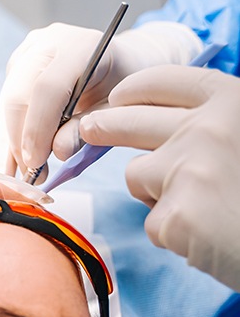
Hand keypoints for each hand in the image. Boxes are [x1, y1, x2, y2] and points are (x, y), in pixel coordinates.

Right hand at [0, 21, 201, 180]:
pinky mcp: (17, 63)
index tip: (35, 163)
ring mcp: (28, 50)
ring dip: (8, 141)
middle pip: (18, 94)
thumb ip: (87, 129)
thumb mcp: (114, 111)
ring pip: (6, 101)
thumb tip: (56, 152)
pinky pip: (5, 102)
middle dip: (18, 139)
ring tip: (17, 174)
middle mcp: (47, 42)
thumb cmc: (121, 88)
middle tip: (26, 175)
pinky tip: (12, 160)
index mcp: (79, 46)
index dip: (38, 128)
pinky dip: (9, 133)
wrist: (120, 62)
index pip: (48, 88)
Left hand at [80, 65, 239, 289]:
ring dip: (152, 191)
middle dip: (102, 125)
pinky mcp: (177, 216)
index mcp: (232, 102)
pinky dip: (171, 231)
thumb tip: (161, 120)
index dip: (133, 89)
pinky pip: (152, 221)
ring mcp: (188, 171)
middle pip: (128, 120)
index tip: (118, 98)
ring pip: (135, 174)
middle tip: (90, 129)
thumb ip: (214, 122)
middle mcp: (207, 129)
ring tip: (198, 206)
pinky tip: (204, 235)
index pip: (162, 81)